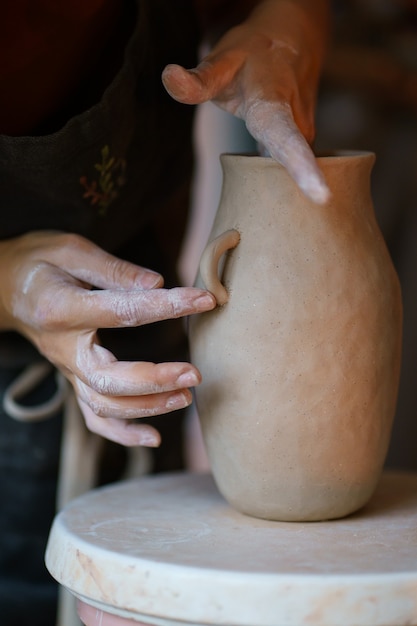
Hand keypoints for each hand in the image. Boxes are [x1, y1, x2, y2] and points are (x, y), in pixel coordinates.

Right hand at [0, 231, 215, 445]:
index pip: (123, 312)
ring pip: (103, 405)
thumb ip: (113, 270)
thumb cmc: (39, 263)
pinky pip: (93, 417)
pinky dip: (122, 433)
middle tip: (194, 374)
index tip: (204, 300)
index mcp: (62, 309)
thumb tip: (158, 283)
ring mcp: (67, 370)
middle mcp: (63, 348)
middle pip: (109, 378)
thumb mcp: (71, 250)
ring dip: (146, 407)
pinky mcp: (73, 380)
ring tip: (185, 397)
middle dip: (154, 380)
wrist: (3, 288)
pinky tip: (153, 437)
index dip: (167, 306)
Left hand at [162, 0, 329, 203]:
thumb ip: (198, 80)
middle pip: (295, 169)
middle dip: (296, 192)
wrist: (294, 37)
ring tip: (272, 178)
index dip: (302, 169)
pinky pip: (291, 166)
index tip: (321, 196)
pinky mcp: (305, 142)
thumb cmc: (252, 53)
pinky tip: (267, 178)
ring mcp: (305, 135)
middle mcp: (297, 124)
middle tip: (293, 209)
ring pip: (292, 171)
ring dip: (279, 187)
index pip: (287, 140)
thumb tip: (169, 78)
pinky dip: (279, 177)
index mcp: (273, 106)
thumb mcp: (222, 61)